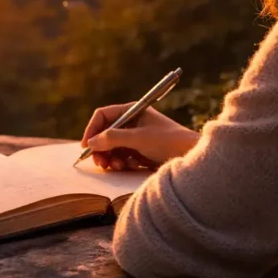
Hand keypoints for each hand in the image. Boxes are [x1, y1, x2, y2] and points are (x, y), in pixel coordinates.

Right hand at [81, 103, 200, 170]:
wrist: (191, 155)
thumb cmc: (167, 141)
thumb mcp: (138, 138)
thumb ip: (113, 138)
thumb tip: (91, 142)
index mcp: (131, 110)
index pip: (103, 116)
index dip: (92, 129)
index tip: (86, 146)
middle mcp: (131, 122)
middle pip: (104, 133)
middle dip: (100, 148)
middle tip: (100, 163)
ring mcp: (135, 137)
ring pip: (111, 147)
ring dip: (110, 157)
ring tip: (115, 166)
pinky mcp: (139, 151)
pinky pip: (121, 156)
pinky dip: (120, 162)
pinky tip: (127, 166)